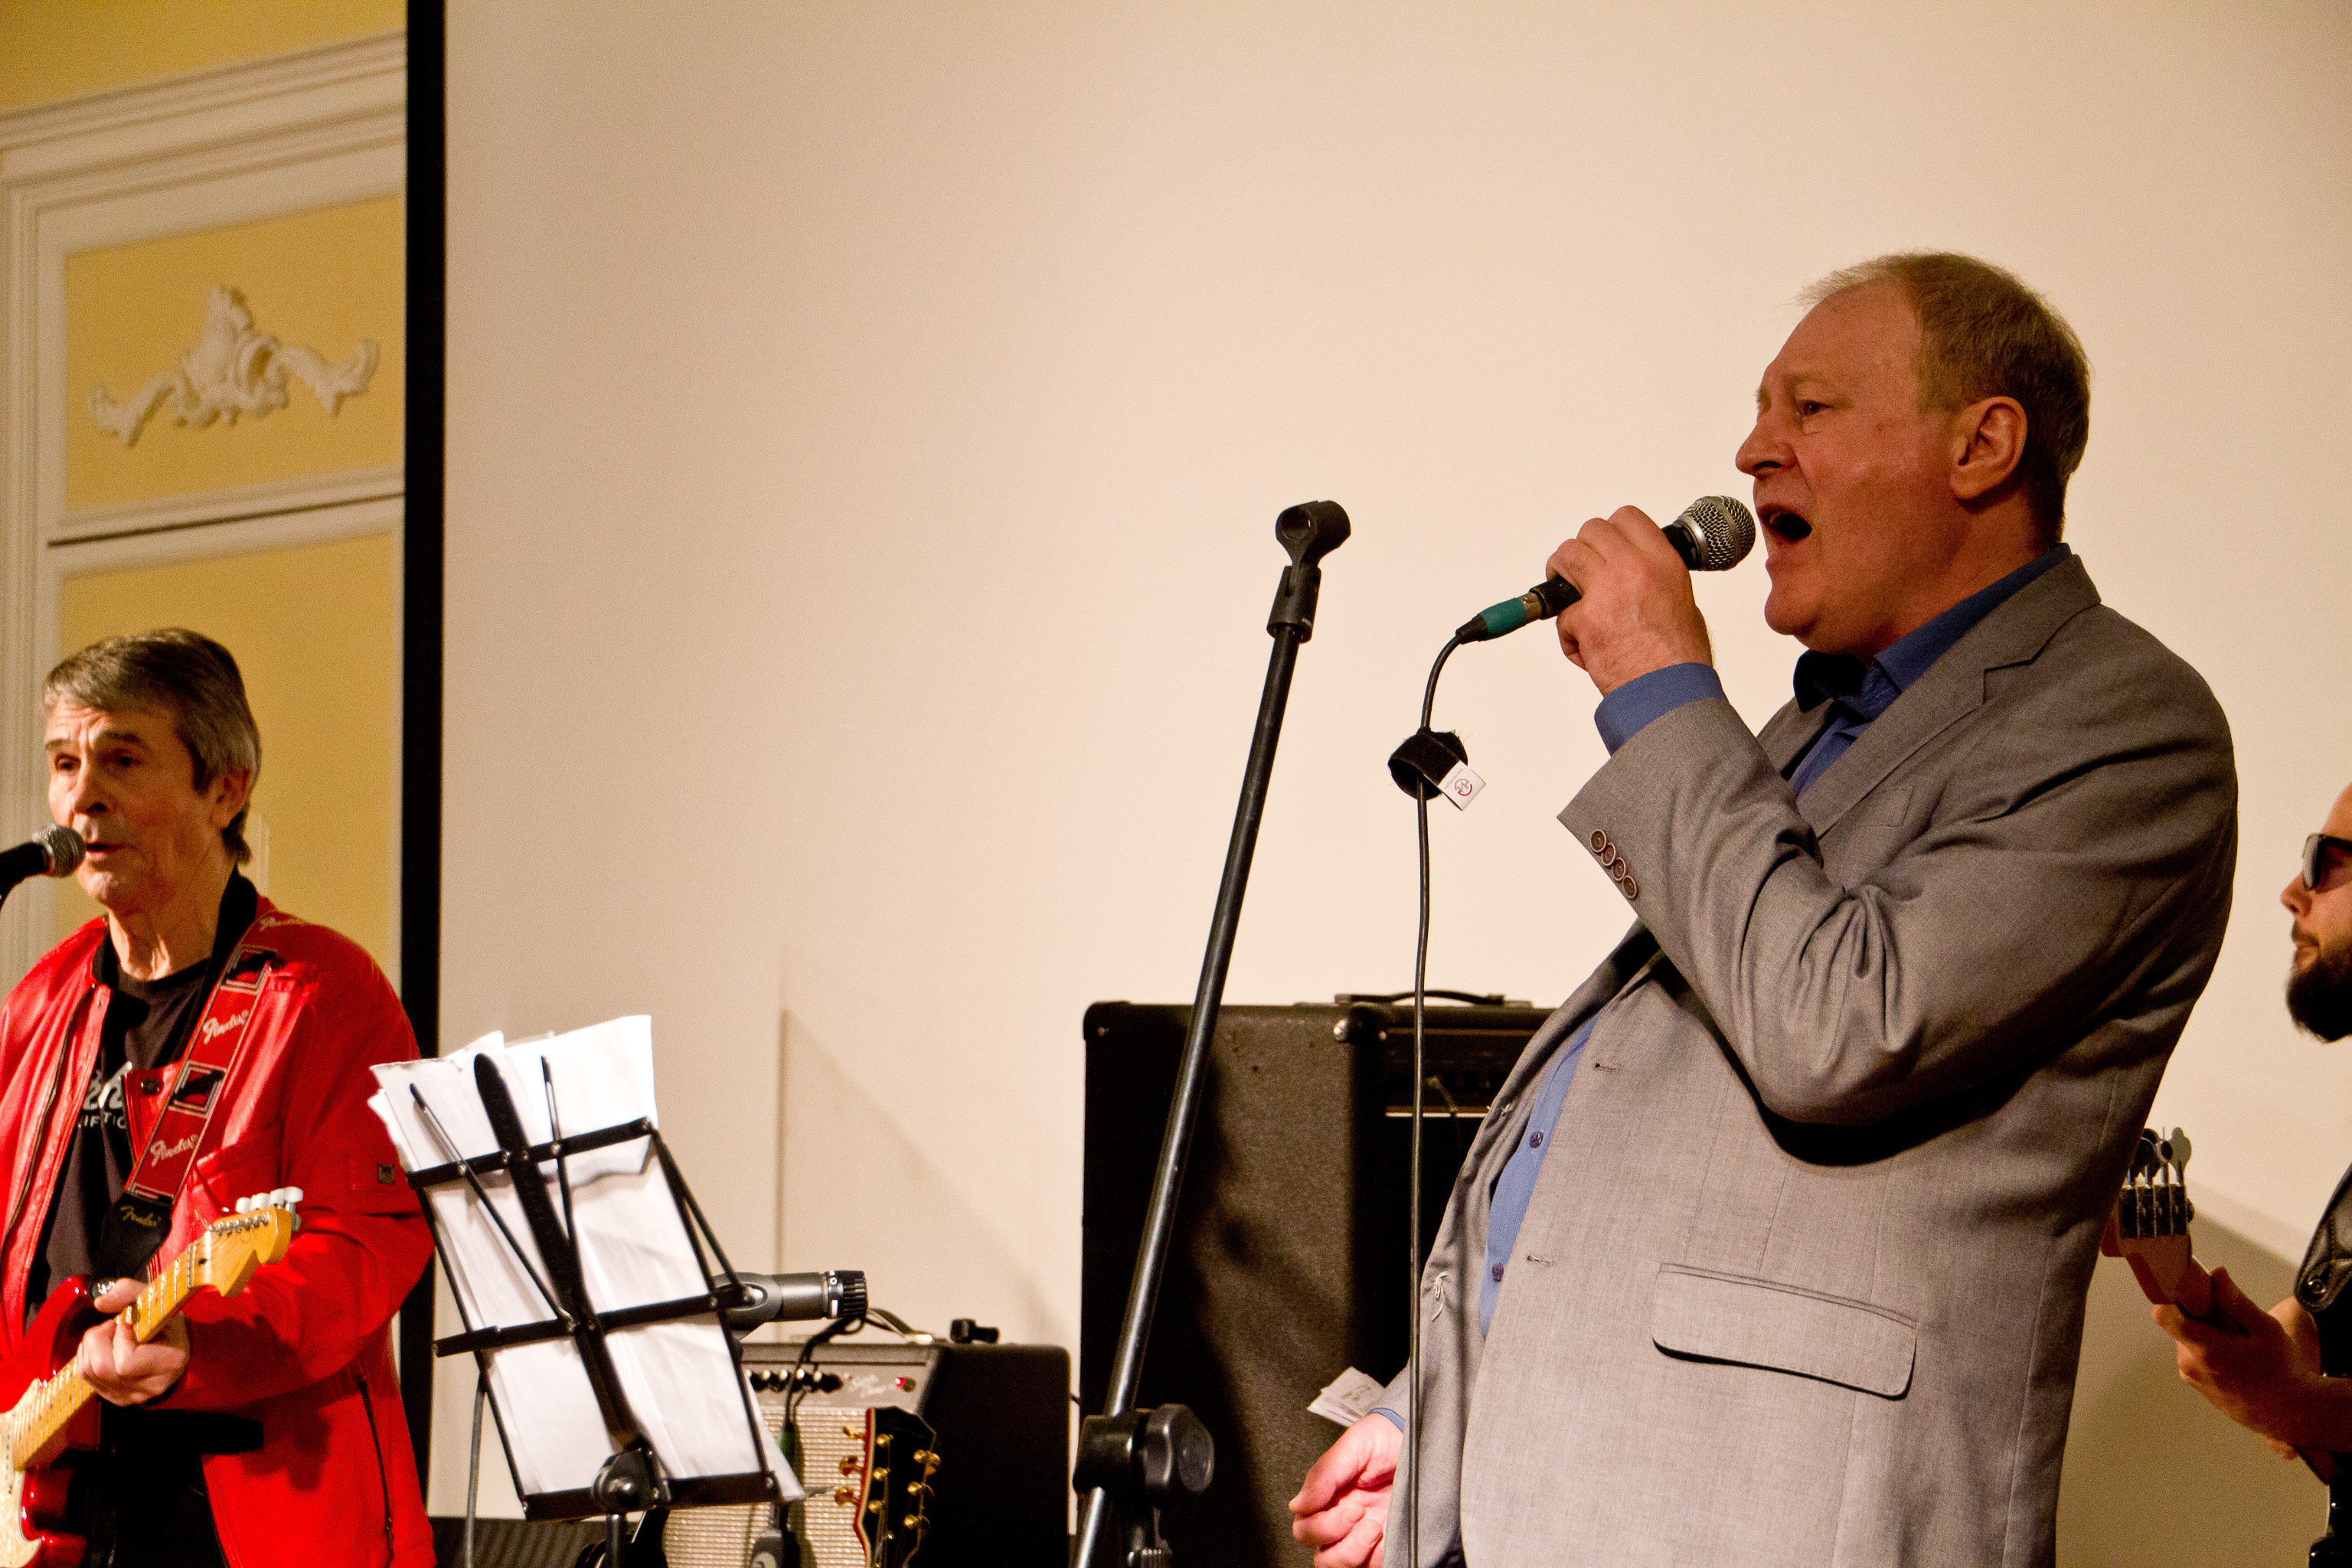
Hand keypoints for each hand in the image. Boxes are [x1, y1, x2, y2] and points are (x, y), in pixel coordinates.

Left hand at [77, 1277, 187, 1405]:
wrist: (178, 1348)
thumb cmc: (169, 1323)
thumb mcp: (157, 1302)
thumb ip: (131, 1293)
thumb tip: (100, 1302)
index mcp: (169, 1363)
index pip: (126, 1362)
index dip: (119, 1338)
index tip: (128, 1324)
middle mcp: (150, 1387)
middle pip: (102, 1368)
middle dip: (96, 1341)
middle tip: (111, 1326)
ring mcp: (132, 1397)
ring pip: (90, 1373)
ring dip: (89, 1348)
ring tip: (107, 1335)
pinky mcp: (118, 1399)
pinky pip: (87, 1380)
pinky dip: (88, 1359)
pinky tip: (103, 1348)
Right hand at [1290, 1412, 1399, 1567]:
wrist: (1420, 1440)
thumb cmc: (1385, 1439)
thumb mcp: (1353, 1446)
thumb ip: (1324, 1475)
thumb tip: (1298, 1505)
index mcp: (1328, 1499)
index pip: (1306, 1529)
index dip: (1323, 1525)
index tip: (1351, 1507)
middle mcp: (1343, 1522)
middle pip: (1321, 1556)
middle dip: (1338, 1539)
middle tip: (1361, 1515)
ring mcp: (1364, 1537)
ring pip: (1340, 1566)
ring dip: (1355, 1554)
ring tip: (1376, 1528)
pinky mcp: (1387, 1546)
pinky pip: (1372, 1566)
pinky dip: (1378, 1558)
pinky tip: (1389, 1537)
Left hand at [1547, 506, 1712, 695]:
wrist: (1669, 692)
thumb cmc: (1679, 658)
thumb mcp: (1681, 601)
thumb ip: (1654, 578)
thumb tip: (1634, 573)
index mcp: (1662, 562)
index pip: (1626, 517)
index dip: (1610, 530)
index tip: (1603, 546)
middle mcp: (1634, 568)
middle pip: (1591, 530)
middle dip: (1580, 550)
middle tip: (1577, 572)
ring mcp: (1607, 591)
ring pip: (1566, 556)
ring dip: (1560, 575)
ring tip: (1568, 597)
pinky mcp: (1585, 619)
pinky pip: (1559, 613)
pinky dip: (1567, 632)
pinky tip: (1586, 649)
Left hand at [2154, 1266, 2321, 1447]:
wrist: (2290, 1413)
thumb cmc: (2282, 1370)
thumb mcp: (2267, 1330)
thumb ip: (2236, 1301)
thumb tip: (2215, 1273)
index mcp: (2205, 1348)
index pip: (2164, 1315)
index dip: (2172, 1298)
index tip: (2189, 1291)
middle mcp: (2190, 1363)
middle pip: (2180, 1325)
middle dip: (2199, 1318)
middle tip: (2231, 1324)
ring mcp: (2192, 1377)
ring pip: (2188, 1341)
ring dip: (2206, 1337)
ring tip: (2239, 1346)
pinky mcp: (2197, 1386)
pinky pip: (2194, 1358)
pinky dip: (2208, 1352)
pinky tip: (2236, 1361)